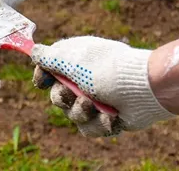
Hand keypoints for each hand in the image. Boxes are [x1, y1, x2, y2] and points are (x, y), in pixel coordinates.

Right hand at [31, 36, 173, 136]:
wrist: (145, 89)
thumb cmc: (108, 69)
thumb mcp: (73, 60)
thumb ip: (49, 57)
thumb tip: (33, 50)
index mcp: (75, 61)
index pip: (49, 69)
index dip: (43, 76)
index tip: (42, 81)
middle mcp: (84, 79)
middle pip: (57, 96)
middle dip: (62, 98)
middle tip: (72, 95)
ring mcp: (96, 99)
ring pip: (72, 115)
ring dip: (81, 112)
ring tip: (95, 106)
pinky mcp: (106, 117)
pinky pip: (90, 128)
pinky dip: (99, 123)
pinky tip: (112, 116)